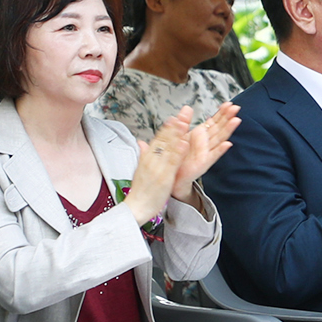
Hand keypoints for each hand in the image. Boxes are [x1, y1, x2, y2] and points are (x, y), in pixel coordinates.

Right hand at [126, 107, 192, 225]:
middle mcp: (151, 161)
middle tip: (183, 114)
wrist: (135, 208)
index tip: (174, 117)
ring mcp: (157, 169)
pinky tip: (185, 143)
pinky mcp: (163, 178)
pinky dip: (179, 152)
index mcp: (146, 159)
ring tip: (186, 122)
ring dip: (178, 134)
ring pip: (169, 148)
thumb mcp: (140, 170)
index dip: (167, 128)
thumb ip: (144, 155)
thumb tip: (142, 143)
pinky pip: (172, 163)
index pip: (158, 140)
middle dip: (174, 126)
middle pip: (163, 140)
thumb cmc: (140, 191)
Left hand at [171, 101, 239, 191]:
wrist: (174, 175)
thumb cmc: (179, 156)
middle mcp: (206, 142)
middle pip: (219, 128)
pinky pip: (213, 155)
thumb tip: (187, 108)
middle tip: (236, 108)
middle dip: (228, 117)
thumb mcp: (179, 135)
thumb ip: (185, 121)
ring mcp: (206, 152)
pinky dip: (220, 150)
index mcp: (200, 135)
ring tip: (236, 121)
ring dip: (228, 130)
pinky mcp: (203, 163)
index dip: (221, 112)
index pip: (214, 121)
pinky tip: (227, 144)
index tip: (228, 104)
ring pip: (219, 139)